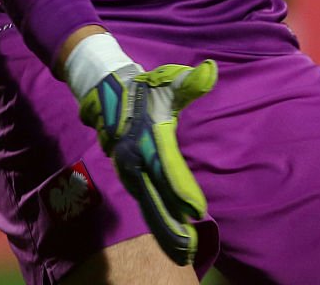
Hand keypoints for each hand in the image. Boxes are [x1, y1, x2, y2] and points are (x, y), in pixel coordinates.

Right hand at [79, 60, 216, 264]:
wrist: (107, 90)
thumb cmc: (145, 88)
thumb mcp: (169, 82)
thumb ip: (190, 82)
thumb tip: (211, 70)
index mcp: (148, 138)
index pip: (168, 168)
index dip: (181, 190)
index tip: (197, 210)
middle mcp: (136, 159)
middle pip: (156, 196)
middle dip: (171, 223)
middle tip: (189, 247)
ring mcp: (130, 170)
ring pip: (148, 203)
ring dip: (163, 227)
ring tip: (181, 249)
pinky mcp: (130, 175)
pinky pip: (144, 200)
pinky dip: (155, 218)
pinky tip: (167, 235)